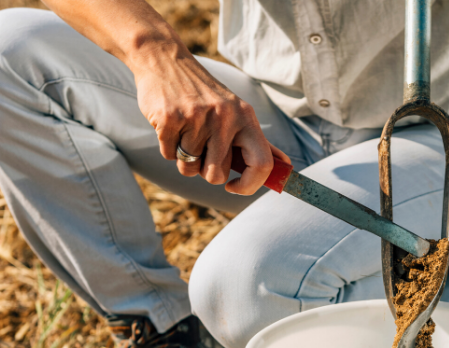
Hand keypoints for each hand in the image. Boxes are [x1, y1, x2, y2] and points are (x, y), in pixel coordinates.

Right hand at [132, 47, 279, 194]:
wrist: (164, 60)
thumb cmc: (204, 94)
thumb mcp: (235, 111)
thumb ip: (256, 142)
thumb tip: (285, 167)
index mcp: (245, 116)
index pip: (262, 164)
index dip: (250, 185)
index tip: (234, 187)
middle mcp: (224, 117)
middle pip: (216, 175)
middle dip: (205, 170)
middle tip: (201, 147)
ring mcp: (196, 118)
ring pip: (189, 168)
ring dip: (184, 159)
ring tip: (185, 132)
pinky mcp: (169, 119)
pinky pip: (168, 156)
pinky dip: (168, 147)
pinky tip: (171, 125)